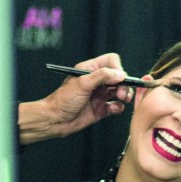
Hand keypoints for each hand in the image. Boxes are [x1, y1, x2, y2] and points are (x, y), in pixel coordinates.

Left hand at [17, 53, 134, 144]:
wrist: (55, 120)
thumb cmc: (63, 100)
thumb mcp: (83, 83)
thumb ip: (102, 76)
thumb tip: (120, 74)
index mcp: (90, 70)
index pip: (111, 61)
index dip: (118, 68)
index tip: (119, 78)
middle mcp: (97, 81)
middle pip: (119, 77)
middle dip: (124, 84)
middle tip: (122, 93)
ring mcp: (99, 95)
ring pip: (120, 91)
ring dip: (125, 94)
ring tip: (123, 99)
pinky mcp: (101, 109)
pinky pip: (116, 106)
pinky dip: (118, 107)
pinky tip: (114, 108)